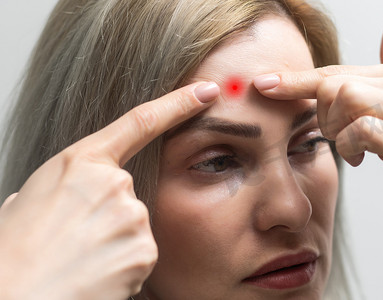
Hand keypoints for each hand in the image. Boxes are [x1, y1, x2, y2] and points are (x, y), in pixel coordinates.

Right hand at [0, 82, 218, 299]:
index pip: (141, 122)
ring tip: (80, 261)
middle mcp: (113, 182)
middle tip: (75, 241)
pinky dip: (123, 267)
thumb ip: (61, 188)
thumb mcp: (26, 202)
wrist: (14, 296)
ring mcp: (132, 215)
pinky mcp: (145, 249)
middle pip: (129, 194)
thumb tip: (64, 197)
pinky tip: (96, 276)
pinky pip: (140, 255)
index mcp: (81, 163)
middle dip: (109, 216)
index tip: (207, 91)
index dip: (179, 104)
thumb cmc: (13, 252)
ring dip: (114, 244)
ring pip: (135, 227)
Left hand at [253, 21, 382, 239]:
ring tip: (351, 149)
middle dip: (320, 113)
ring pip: (344, 97)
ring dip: (335, 128)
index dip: (297, 80)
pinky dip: (350, 146)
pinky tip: (361, 159)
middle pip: (333, 81)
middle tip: (337, 138)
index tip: (264, 85)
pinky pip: (359, 130)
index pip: (336, 70)